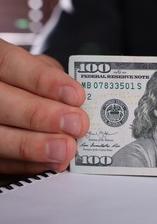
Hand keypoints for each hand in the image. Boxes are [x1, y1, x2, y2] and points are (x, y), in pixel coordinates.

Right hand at [0, 39, 88, 173]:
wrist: (6, 95)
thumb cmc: (24, 79)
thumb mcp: (35, 66)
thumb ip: (51, 78)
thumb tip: (75, 101)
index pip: (10, 63)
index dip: (44, 81)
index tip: (76, 95)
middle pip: (1, 102)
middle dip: (42, 115)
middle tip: (76, 125)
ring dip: (33, 146)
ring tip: (66, 149)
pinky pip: (1, 161)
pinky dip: (27, 164)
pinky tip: (52, 161)